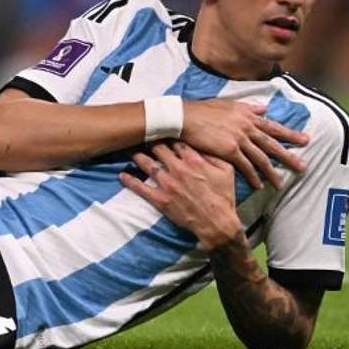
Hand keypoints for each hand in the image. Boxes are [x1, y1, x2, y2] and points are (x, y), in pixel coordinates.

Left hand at [120, 142, 242, 248]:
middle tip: (139, 132)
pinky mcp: (160, 199)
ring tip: (127, 148)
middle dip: (148, 139)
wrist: (217, 223)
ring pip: (146, 163)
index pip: (176, 139)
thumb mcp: (226, 170)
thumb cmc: (223, 196)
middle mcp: (178, 169)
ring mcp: (168, 184)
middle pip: (158, 148)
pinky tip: (122, 175)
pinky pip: (140, 188)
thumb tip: (203, 141)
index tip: (160, 125)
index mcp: (194, 160)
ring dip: (136, 155)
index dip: (167, 130)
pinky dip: (130, 181)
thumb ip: (213, 154)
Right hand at [180, 100, 308, 189]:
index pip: (273, 126)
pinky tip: (259, 185)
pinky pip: (246, 166)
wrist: (185, 117)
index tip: (304, 139)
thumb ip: (247, 108)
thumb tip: (263, 108)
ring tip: (281, 183)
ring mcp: (240, 139)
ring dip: (272, 172)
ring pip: (261, 158)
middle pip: (272, 145)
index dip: (290, 134)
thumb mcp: (228, 104)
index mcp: (248, 116)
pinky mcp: (230, 150)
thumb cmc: (202, 110)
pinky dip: (253, 177)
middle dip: (289, 156)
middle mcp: (247, 127)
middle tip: (302, 167)